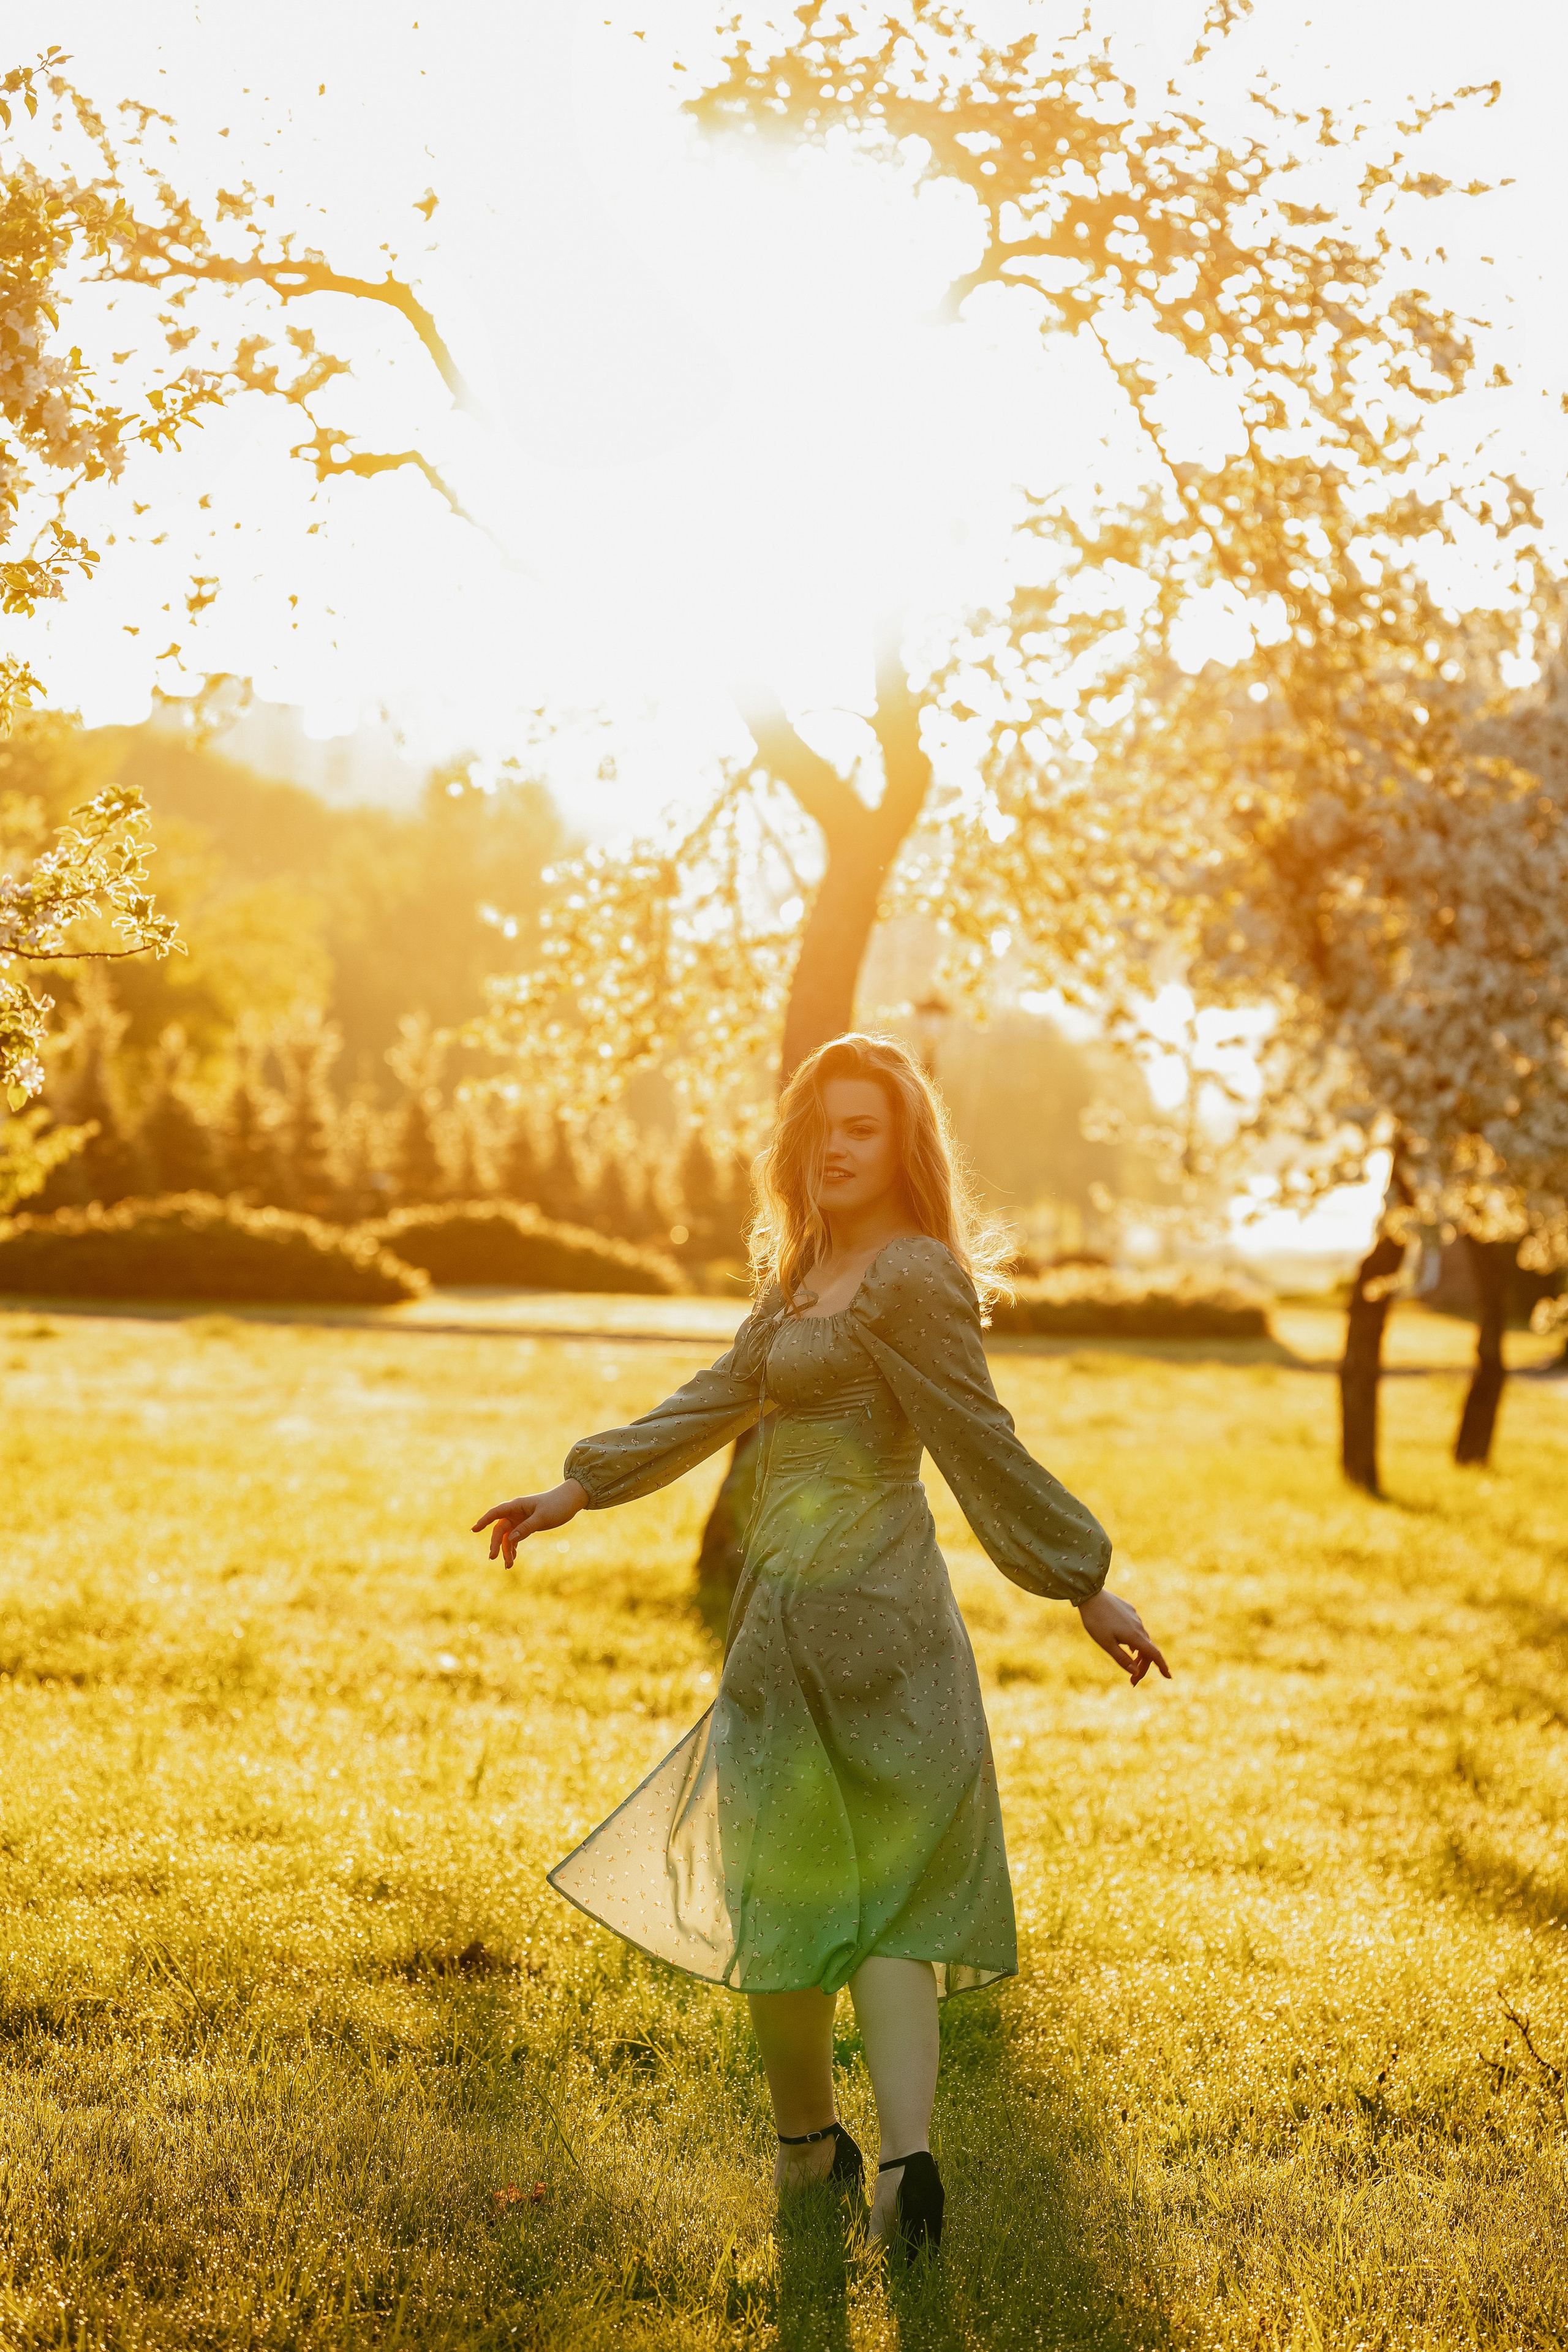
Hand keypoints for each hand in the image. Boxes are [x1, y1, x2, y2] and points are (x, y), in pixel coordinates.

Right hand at [471, 1479, 586, 1568]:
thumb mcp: (543, 1517)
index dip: (484, 1521)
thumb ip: (526, 1528)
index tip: (473, 1530)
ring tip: (509, 1565)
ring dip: (507, 1550)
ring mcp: (520, 1519)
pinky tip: (513, 1558)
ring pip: (508, 1536)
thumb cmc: (557, 1505)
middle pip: (500, 1529)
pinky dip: (514, 1547)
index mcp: (517, 1506)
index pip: (496, 1513)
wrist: (571, 1500)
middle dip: (496, 1544)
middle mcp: (516, 1512)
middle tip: (493, 1558)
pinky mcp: (526, 1525)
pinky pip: (515, 1537)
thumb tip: (510, 1539)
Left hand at [1077, 1588, 1170, 1685]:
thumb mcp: (1106, 1644)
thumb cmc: (1096, 1621)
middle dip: (1143, 1667)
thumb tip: (1135, 1672)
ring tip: (1131, 1665)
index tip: (1168, 1676)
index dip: (1162, 1666)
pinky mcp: (1129, 1611)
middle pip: (1147, 1650)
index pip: (1154, 1654)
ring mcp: (1134, 1617)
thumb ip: (1122, 1659)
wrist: (1091, 1594)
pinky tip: (1129, 1647)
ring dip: (1139, 1655)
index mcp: (1134, 1636)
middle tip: (1133, 1681)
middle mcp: (1138, 1626)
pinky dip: (1135, 1642)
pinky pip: (1137, 1630)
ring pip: (1142, 1640)